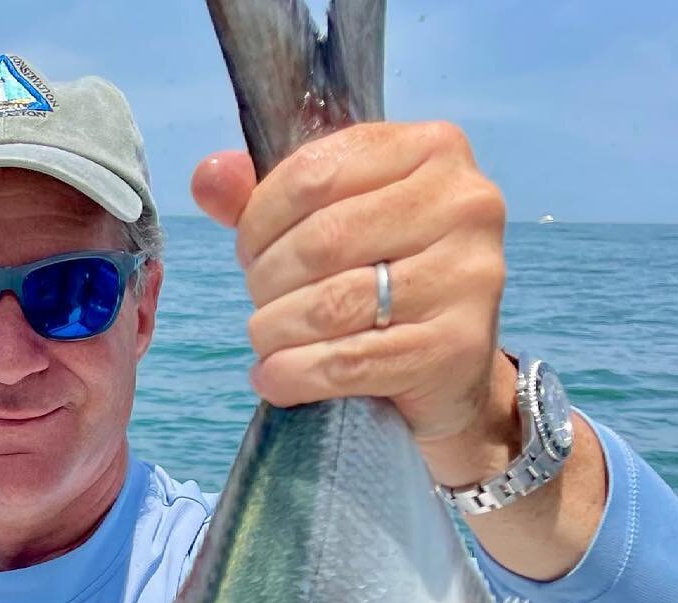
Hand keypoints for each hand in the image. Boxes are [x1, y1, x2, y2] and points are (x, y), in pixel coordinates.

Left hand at [191, 122, 514, 474]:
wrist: (448, 370)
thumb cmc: (384, 283)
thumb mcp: (332, 225)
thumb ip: (267, 198)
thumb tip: (209, 176)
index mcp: (432, 149)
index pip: (313, 173)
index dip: (258, 221)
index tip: (249, 254)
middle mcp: (464, 203)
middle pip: (321, 241)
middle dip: (267, 282)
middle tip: (262, 305)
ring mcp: (468, 276)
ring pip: (330, 305)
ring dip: (275, 332)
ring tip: (267, 343)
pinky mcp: (456, 346)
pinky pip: (347, 362)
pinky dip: (293, 374)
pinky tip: (274, 377)